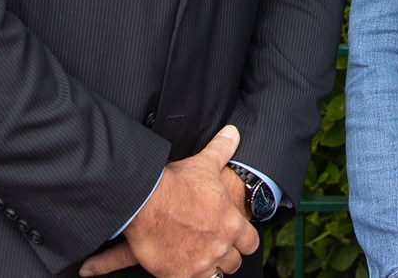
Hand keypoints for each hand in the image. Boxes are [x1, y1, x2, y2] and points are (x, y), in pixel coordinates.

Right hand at [79, 125, 259, 277]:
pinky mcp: (179, 275)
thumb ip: (222, 149)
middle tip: (214, 248)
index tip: (238, 240)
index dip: (244, 241)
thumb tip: (233, 133)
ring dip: (208, 268)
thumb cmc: (177, 183)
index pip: (250, 242)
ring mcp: (200, 263)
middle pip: (232, 263)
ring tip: (197, 259)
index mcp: (231, 223)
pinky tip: (180, 267)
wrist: (147, 202)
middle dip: (225, 256)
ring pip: (214, 276)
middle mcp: (220, 247)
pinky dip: (186, 275)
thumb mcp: (205, 164)